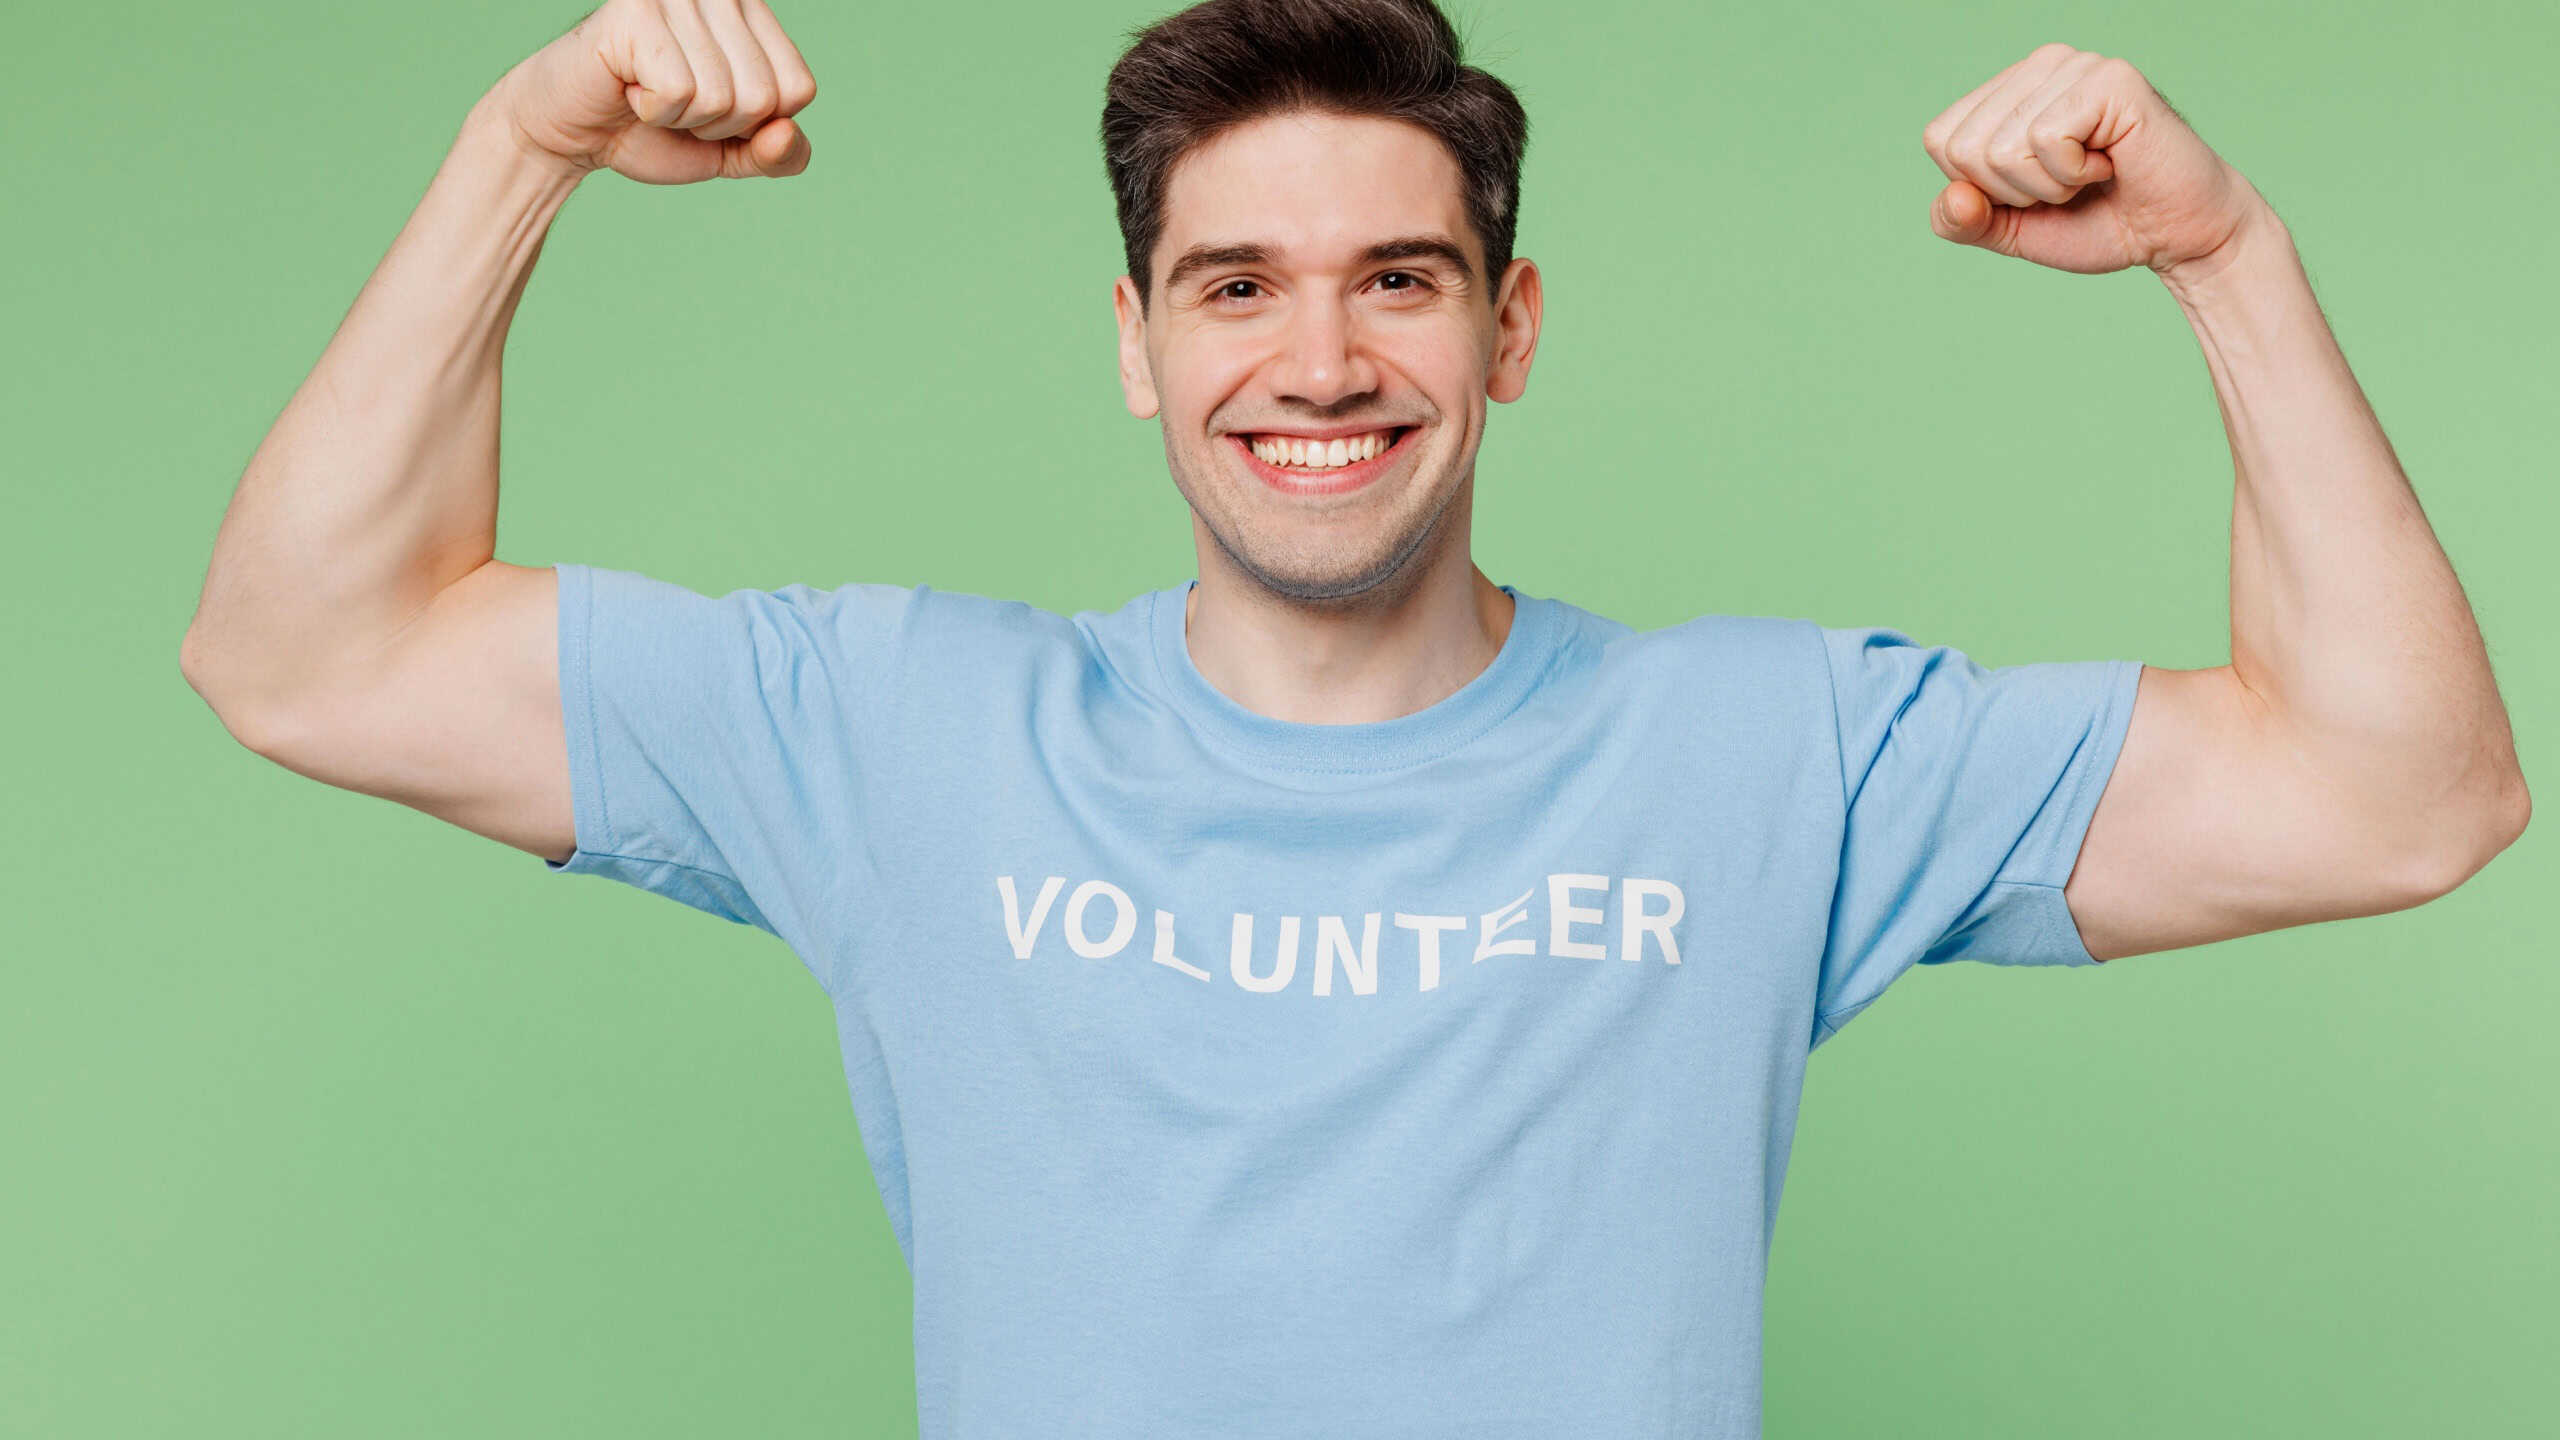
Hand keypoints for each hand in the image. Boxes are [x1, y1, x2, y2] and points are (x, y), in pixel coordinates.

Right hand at [491, 0, 815, 184]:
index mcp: (752, 11)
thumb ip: (778, 154)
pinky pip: (680, 92)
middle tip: (674, 102)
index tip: (710, 105)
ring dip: (683, 117)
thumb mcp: (732, 151)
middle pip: (763, 97)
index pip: (798, 88)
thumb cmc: (655, 129)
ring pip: (724, 96)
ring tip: (650, 93)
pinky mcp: (638, 11)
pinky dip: (654, 111)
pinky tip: (631, 88)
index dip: (757, 123)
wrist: (574, 133)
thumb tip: (784, 134)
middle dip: (718, 124)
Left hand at [1919, 43, 2270, 283]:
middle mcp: (2040, 65)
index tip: (2036, 188)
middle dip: (2014, 191)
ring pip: (2003, 147)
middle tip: (2068, 185)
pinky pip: (2046, 141)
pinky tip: (2109, 164)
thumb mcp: (2012, 229)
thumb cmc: (2099, 222)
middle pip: (1965, 147)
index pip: (1941, 139)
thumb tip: (1951, 199)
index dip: (1981, 188)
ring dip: (2048, 186)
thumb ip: (1965, 221)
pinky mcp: (2109, 80)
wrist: (2175, 235)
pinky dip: (2073, 174)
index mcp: (2010, 90)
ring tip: (2091, 173)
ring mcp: (2076, 65)